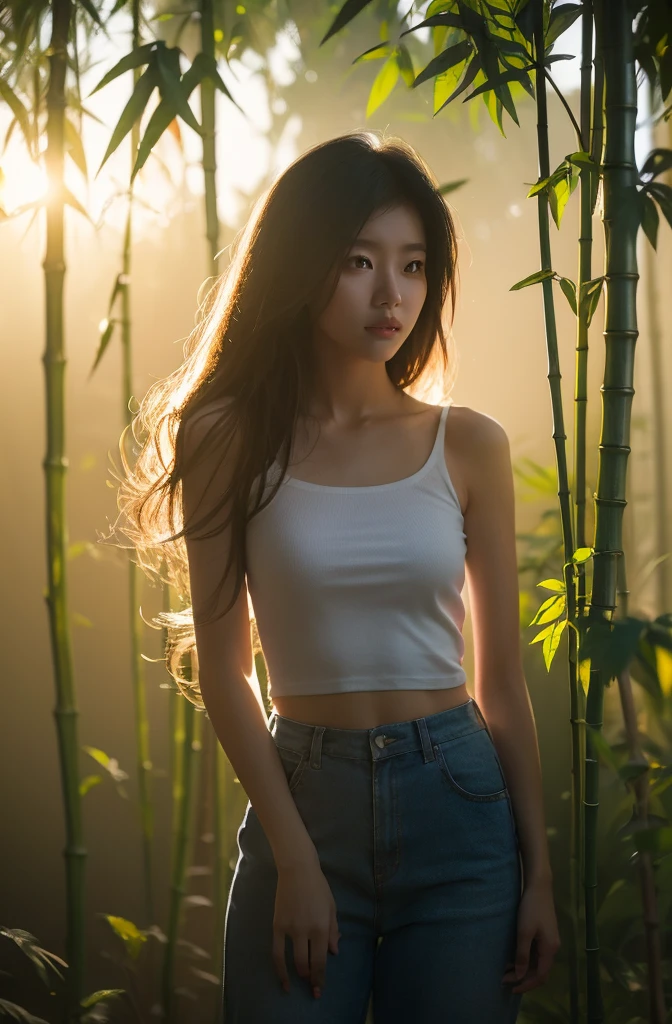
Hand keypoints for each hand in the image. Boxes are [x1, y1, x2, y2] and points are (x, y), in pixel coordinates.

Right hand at [273, 860, 340, 998]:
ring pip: (293, 960)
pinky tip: (282, 976)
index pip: (321, 960)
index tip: (319, 991)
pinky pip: (276, 952)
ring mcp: (290, 928)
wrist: (297, 869)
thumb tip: (334, 952)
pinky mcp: (277, 925)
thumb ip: (333, 931)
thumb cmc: (318, 887)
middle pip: (307, 963)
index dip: (320, 978)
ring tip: (298, 982)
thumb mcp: (332, 907)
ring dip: (296, 975)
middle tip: (312, 988)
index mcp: (322, 927)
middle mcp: (306, 931)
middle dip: (310, 979)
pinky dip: (279, 967)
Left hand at [501, 879, 560, 993]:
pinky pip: (536, 953)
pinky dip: (525, 959)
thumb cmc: (531, 908)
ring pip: (537, 962)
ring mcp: (550, 941)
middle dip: (523, 978)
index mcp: (550, 949)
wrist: (539, 886)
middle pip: (540, 971)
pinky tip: (513, 958)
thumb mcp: (524, 932)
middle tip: (504, 979)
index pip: (541, 976)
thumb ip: (522, 955)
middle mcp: (553, 948)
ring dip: (523, 969)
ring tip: (506, 971)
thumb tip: (520, 976)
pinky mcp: (545, 934)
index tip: (511, 988)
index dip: (527, 985)